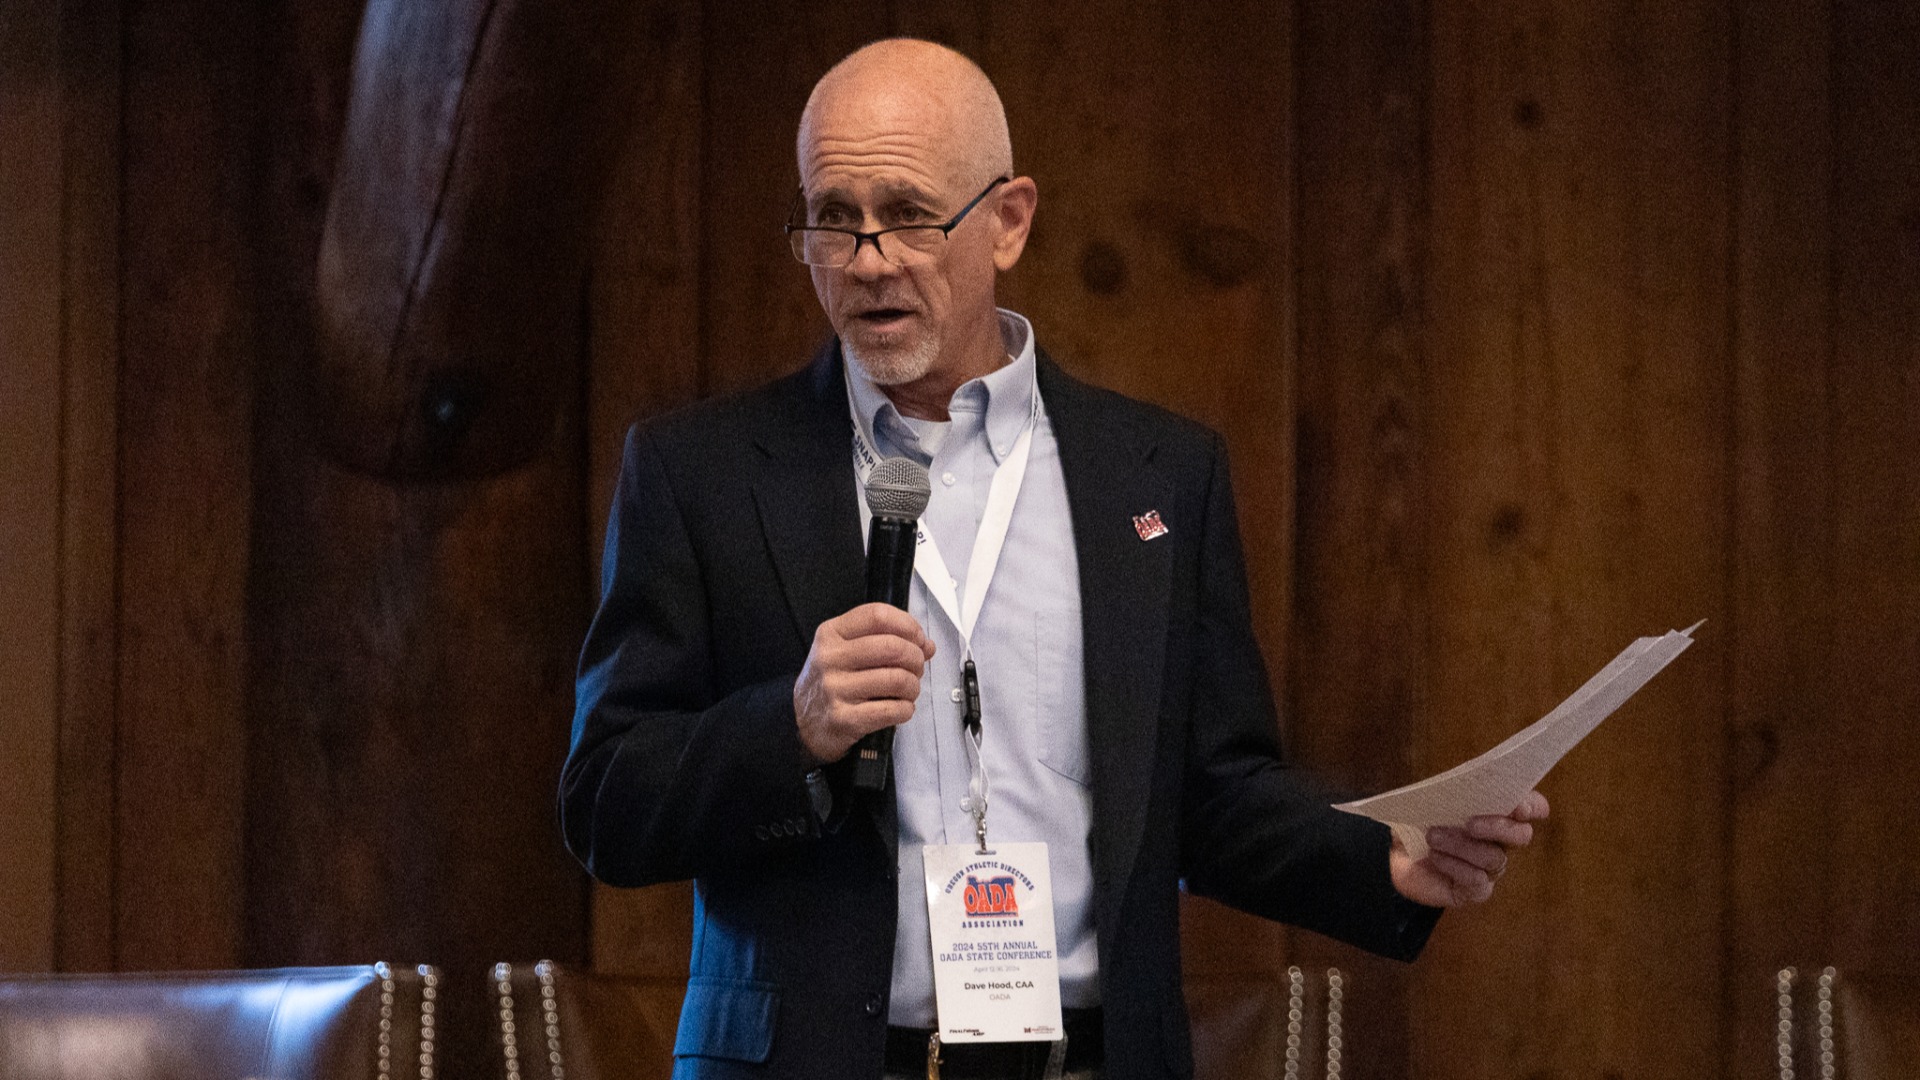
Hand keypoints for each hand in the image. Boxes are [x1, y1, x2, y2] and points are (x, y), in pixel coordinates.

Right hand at [793, 603, 935, 763]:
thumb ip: (884, 640)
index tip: (918, 638)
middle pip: (892, 646)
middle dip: (915, 657)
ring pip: (897, 679)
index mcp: (831, 634)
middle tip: (917, 667)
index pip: (877, 615)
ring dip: (913, 686)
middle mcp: (830, 658)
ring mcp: (835, 689)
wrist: (803, 721)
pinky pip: (891, 710)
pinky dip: (906, 709)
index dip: (908, 625)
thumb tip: (926, 645)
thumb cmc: (831, 681)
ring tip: (908, 690)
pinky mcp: (843, 718)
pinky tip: (900, 708)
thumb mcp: (845, 650)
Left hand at [1388, 790, 1548, 907]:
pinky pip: (1477, 881)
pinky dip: (1454, 866)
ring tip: (1432, 837)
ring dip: (1462, 845)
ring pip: (1494, 858)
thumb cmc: (1419, 821)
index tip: (1519, 807)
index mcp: (1497, 813)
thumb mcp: (1430, 800)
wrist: (1394, 855)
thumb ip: (1450, 790)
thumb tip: (1458, 783)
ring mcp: (1490, 868)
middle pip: (1521, 835)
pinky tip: (1435, 857)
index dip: (1532, 805)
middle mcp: (1501, 842)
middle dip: (1498, 827)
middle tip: (1470, 823)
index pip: (1532, 807)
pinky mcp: (1475, 891)